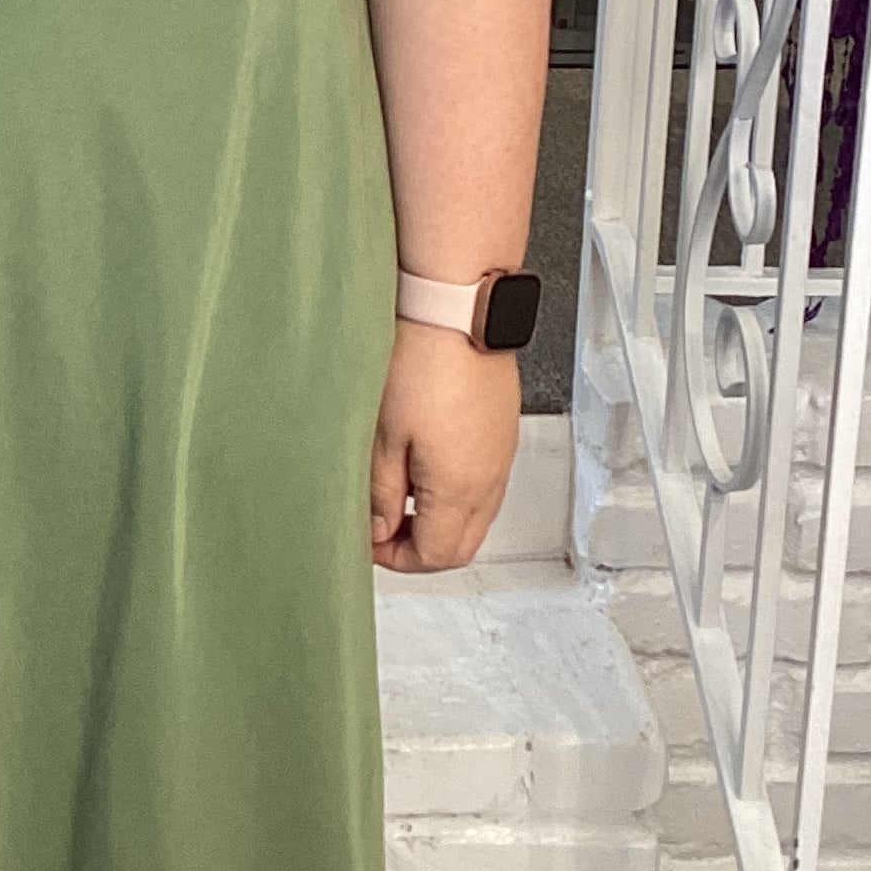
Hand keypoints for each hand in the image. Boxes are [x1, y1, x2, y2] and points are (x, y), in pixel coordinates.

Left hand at [369, 319, 520, 572]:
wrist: (457, 312)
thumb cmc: (421, 363)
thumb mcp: (382, 437)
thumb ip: (381, 494)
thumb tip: (379, 529)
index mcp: (460, 489)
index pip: (437, 557)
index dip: (397, 559)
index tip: (368, 540)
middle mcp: (490, 479)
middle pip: (462, 546)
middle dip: (420, 547)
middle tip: (383, 527)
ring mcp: (501, 457)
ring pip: (476, 517)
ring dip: (438, 520)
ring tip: (399, 494)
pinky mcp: (502, 434)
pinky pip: (484, 484)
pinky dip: (454, 492)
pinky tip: (424, 465)